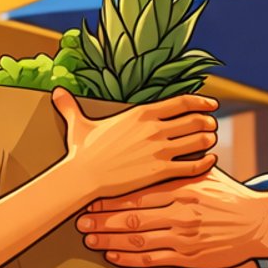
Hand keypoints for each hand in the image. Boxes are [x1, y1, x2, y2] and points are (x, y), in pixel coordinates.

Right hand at [51, 88, 217, 201]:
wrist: (82, 176)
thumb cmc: (82, 151)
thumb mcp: (79, 124)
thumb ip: (71, 106)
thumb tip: (55, 92)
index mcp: (141, 113)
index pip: (181, 102)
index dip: (201, 102)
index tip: (211, 104)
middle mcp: (154, 129)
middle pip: (195, 119)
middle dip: (208, 121)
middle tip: (211, 125)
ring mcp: (158, 150)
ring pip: (198, 141)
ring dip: (208, 140)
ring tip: (210, 141)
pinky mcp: (160, 171)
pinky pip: (193, 165)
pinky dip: (206, 162)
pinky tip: (210, 161)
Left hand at [74, 168, 266, 267]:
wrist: (257, 223)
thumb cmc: (228, 196)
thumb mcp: (206, 174)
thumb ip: (180, 164)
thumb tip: (158, 145)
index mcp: (181, 188)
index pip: (137, 191)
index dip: (111, 197)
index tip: (91, 197)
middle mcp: (180, 212)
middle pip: (131, 216)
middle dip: (102, 220)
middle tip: (80, 221)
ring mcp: (183, 236)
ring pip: (138, 239)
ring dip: (110, 241)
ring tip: (90, 239)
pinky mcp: (188, 257)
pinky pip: (152, 259)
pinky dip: (130, 259)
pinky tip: (113, 257)